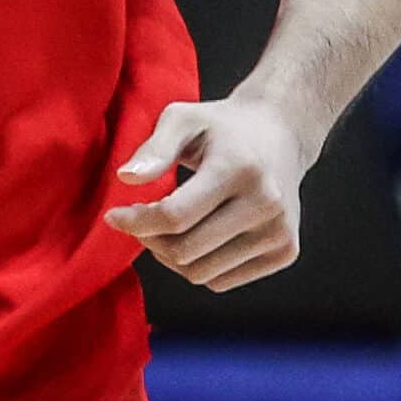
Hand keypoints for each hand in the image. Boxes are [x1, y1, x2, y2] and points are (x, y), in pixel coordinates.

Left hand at [103, 96, 318, 291]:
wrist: (281, 133)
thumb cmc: (222, 126)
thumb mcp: (183, 118)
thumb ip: (154, 148)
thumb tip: (126, 178)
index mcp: (239, 167)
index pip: (176, 215)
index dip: (136, 222)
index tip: (113, 216)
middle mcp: (267, 203)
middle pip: (186, 250)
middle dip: (150, 239)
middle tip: (140, 220)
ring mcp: (280, 232)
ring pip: (202, 274)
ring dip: (171, 257)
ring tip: (167, 227)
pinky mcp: (286, 251)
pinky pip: (222, 281)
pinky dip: (198, 266)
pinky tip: (197, 236)